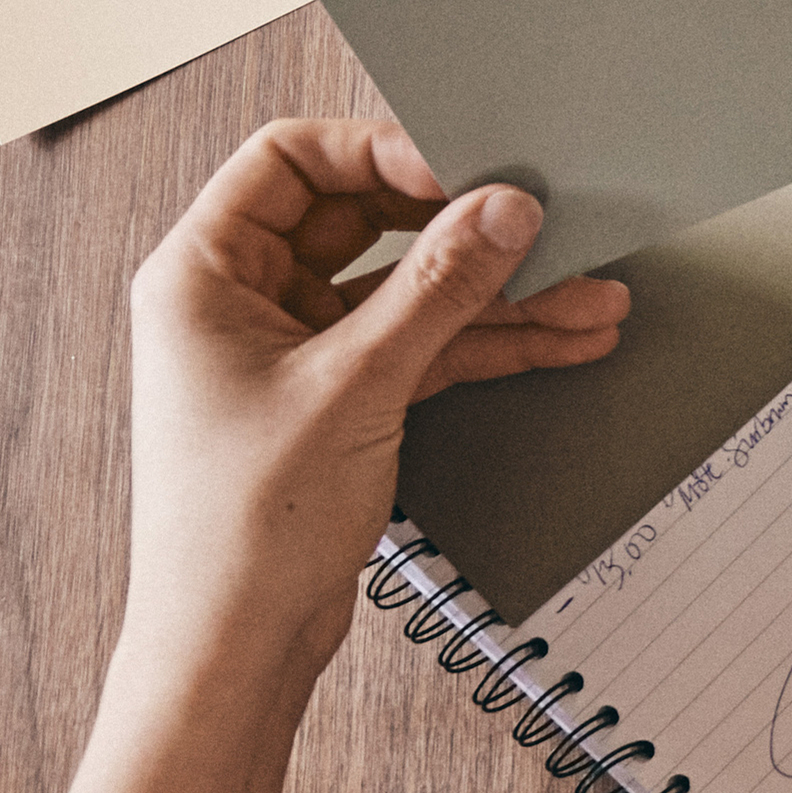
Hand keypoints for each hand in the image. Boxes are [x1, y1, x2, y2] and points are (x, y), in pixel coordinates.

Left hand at [117, 123, 627, 668]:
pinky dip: (486, 342)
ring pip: (407, 289)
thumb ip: (437, 288)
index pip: (292, 159)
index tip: (465, 170)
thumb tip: (503, 210)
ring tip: (588, 293)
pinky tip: (560, 339)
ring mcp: (293, 349)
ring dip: (496, 293)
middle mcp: (243, 300)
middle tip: (542, 224)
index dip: (382, 151)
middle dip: (461, 228)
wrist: (235, 641)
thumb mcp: (355, 386)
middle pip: (364, 220)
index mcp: (203, 272)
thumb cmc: (242, 525)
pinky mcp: (337, 398)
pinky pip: (421, 345)